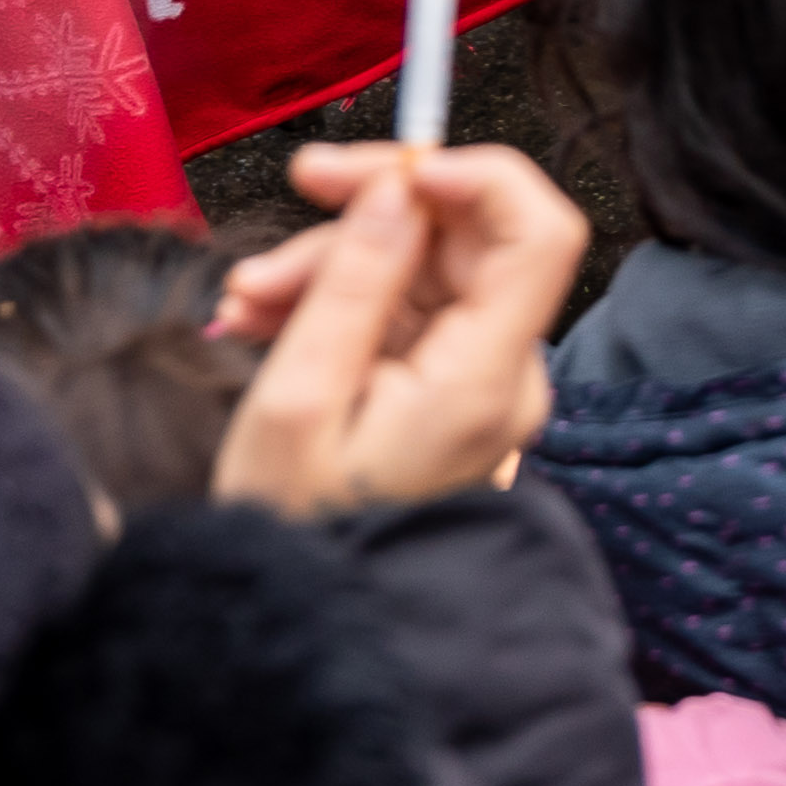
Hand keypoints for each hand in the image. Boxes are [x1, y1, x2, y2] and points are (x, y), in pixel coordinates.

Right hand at [209, 142, 585, 517]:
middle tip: (296, 189)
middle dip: (375, 212)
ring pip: (425, 271)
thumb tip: (401, 186)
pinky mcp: (447, 394)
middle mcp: (504, 377)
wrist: (303, 621)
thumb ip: (355, 282)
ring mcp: (479, 386)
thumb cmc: (293, 528)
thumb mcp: (300, 398)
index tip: (396, 163)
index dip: (478, 175)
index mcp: (485, 380)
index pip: (540, 234)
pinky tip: (265, 319)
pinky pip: (405, 315)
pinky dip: (340, 302)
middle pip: (470, 240)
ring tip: (245, 299)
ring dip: (336, 261)